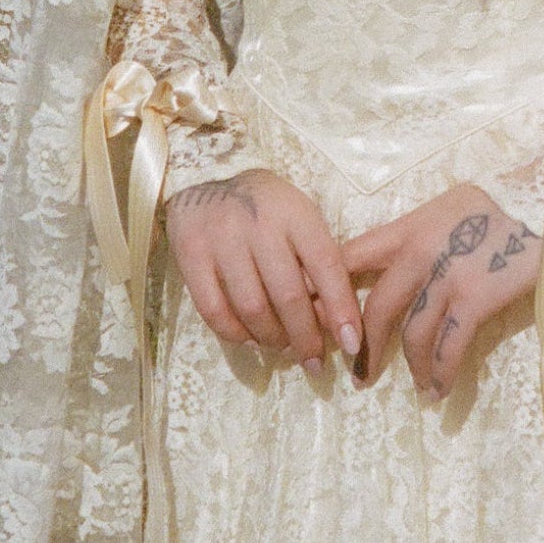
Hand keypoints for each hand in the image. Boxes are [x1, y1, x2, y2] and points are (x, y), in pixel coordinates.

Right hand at [164, 169, 364, 374]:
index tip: (352, 344)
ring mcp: (222, 238)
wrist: (206, 182)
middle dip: (305, 337)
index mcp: (295, 212)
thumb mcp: (300, 218)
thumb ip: (317, 261)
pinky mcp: (190, 254)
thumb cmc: (267, 208)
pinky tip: (250, 339)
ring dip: (272, 338)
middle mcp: (259, 223)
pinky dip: (235, 334)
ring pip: (252, 308)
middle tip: (314, 361)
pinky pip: (214, 311)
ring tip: (282, 347)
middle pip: (288, 295)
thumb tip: (334, 320)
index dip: (341, 309)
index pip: (326, 266)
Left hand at [341, 183, 539, 400]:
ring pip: (412, 335)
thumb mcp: (445, 208)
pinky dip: (441, 373)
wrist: (541, 208)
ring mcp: (448, 277)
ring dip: (411, 367)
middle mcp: (419, 253)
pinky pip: (449, 347)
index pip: (350, 258)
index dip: (323, 290)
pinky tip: (438, 390)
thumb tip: (389, 264)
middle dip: (364, 347)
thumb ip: (414, 235)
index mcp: (407, 228)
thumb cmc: (493, 210)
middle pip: (376, 308)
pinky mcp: (475, 299)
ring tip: (415, 387)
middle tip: (359, 373)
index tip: (306, 316)